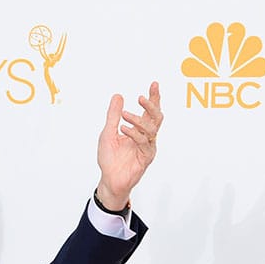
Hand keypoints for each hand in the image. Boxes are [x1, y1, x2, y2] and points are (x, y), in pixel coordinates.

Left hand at [96, 81, 162, 210]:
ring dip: (138, 119)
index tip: (154, 84)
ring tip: (124, 115)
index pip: (150, 111)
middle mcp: (146, 136)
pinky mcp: (146, 157)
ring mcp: (148, 146)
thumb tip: (118, 96)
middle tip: (140, 97)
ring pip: (151, 128)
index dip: (154, 97)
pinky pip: (143, 142)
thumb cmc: (109, 158)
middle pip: (157, 117)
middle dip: (151, 105)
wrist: (109, 179)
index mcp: (139, 129)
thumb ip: (114, 115)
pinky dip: (133, 134)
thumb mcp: (108, 132)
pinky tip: (123, 129)